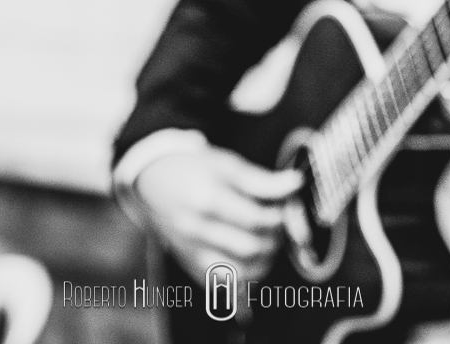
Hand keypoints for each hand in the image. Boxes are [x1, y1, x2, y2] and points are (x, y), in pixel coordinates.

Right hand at [133, 146, 302, 281]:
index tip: (284, 208)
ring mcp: (191, 252)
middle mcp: (196, 231)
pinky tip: (250, 257)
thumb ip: (262, 180)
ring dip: (265, 261)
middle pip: (251, 249)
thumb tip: (295, 184)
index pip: (255, 220)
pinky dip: (245, 276)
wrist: (154, 181)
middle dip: (275, 239)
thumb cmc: (192, 169)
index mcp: (206, 200)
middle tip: (278, 225)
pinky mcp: (191, 267)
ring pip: (242, 274)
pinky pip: (227, 284)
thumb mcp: (226, 164)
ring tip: (266, 241)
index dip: (278, 216)